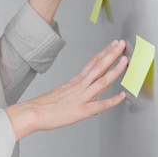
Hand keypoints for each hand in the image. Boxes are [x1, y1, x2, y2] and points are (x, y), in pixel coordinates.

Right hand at [5, 39, 126, 140]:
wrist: (33, 112)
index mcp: (74, 82)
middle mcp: (80, 86)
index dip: (103, 53)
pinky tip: (123, 96)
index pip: (92, 63)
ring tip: (125, 60)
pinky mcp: (82, 111)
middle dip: (112, 54)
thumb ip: (73, 91)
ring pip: (102, 81)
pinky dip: (113, 100)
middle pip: (98, 67)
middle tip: (121, 44)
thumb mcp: (59, 93)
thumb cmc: (42, 105)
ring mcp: (82, 97)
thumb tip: (81, 91)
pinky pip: (101, 105)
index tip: (112, 46)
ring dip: (115, 70)